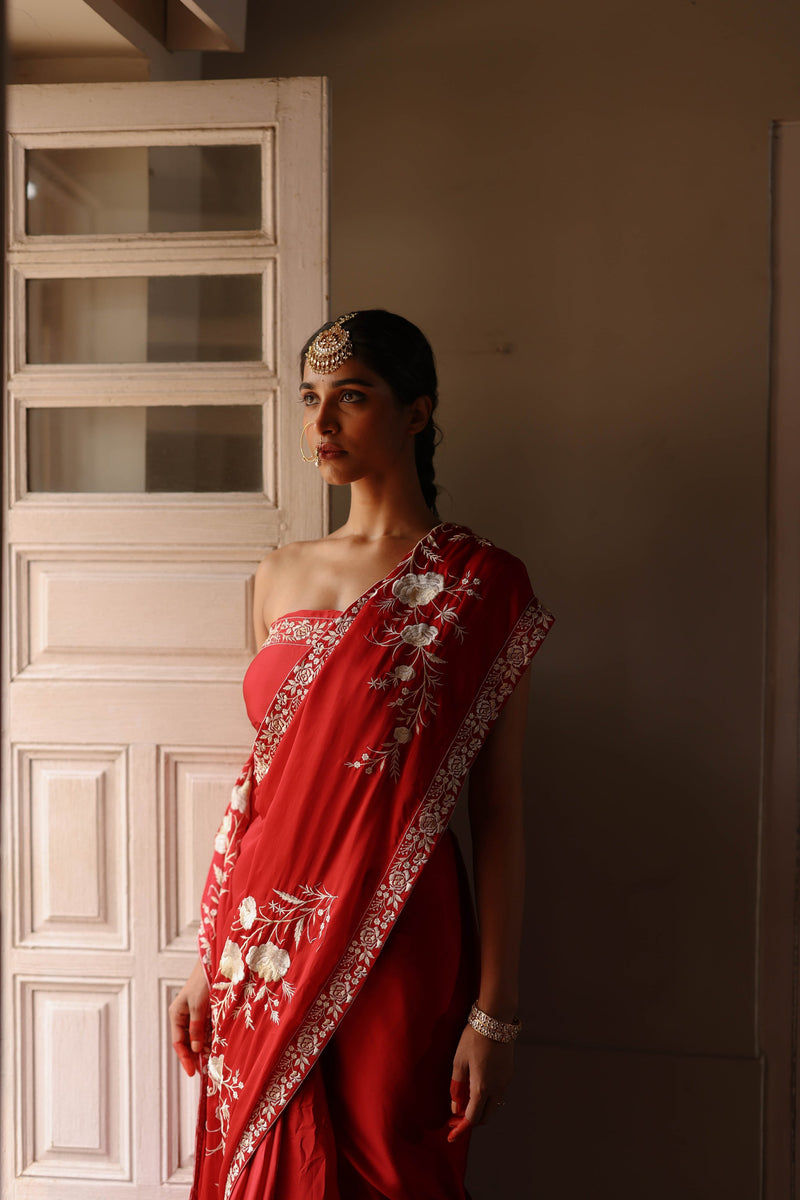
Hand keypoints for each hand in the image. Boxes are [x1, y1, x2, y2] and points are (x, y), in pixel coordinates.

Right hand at [168, 957, 209, 1077]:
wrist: (216, 963)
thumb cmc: (203, 981)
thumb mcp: (198, 1006)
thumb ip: (196, 1027)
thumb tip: (194, 1049)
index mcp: (176, 1015)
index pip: (178, 1042)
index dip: (185, 1058)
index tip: (192, 1073)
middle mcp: (183, 1016)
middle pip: (186, 1042)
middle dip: (194, 1057)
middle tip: (203, 1072)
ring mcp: (194, 1014)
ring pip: (196, 1037)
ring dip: (203, 1049)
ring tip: (211, 1063)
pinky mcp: (204, 1012)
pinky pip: (205, 1030)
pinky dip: (209, 1039)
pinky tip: (216, 1048)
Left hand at [447, 1023, 513, 1141]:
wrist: (496, 1020)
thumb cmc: (474, 1038)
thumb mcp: (459, 1061)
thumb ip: (456, 1086)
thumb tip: (455, 1106)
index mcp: (482, 1087)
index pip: (472, 1118)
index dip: (460, 1129)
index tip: (451, 1135)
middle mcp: (497, 1089)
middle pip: (485, 1117)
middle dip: (471, 1121)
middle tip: (456, 1117)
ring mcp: (505, 1082)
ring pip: (493, 1107)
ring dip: (480, 1109)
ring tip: (465, 1102)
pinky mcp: (509, 1074)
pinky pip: (498, 1094)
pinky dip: (487, 1099)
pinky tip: (477, 1088)